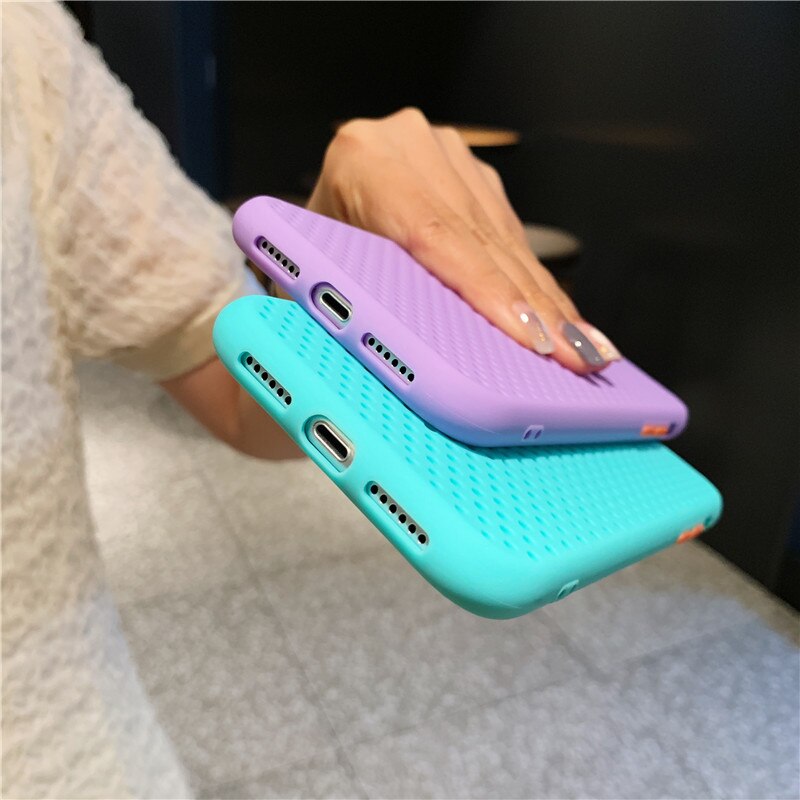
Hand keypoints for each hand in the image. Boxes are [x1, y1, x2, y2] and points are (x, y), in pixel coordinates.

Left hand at [308, 108, 619, 373]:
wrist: (304, 215)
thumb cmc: (299, 255)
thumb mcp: (305, 273)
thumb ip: (344, 301)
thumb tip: (401, 364)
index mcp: (362, 160)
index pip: (435, 234)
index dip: (487, 290)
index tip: (527, 335)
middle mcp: (410, 147)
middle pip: (481, 240)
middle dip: (533, 307)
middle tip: (573, 356)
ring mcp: (447, 157)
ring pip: (505, 239)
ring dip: (547, 300)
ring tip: (582, 348)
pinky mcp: (472, 177)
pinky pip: (510, 234)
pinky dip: (536, 282)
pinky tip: (564, 316)